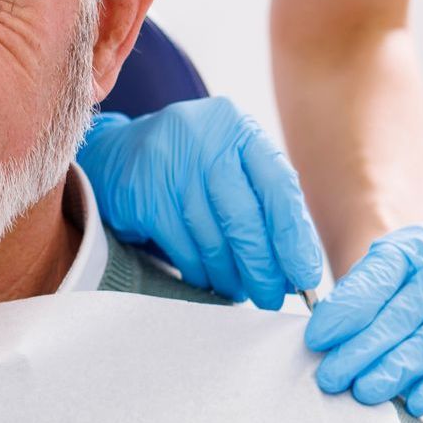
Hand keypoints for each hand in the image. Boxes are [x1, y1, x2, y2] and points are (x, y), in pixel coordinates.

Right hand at [77, 96, 324, 309]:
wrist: (117, 154)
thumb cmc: (190, 165)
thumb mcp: (230, 161)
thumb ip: (263, 199)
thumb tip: (297, 264)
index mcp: (238, 126)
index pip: (278, 185)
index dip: (294, 236)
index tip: (305, 275)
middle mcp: (204, 138)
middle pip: (244, 216)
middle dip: (262, 266)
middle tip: (272, 297)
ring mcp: (169, 163)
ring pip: (212, 236)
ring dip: (230, 274)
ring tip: (240, 291)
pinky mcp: (142, 193)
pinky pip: (182, 246)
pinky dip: (199, 271)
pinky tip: (209, 280)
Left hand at [306, 225, 422, 414]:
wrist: (422, 275)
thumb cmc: (383, 282)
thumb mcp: (360, 275)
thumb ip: (348, 301)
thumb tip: (324, 343)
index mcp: (409, 246)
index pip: (376, 280)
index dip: (347, 311)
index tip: (316, 339)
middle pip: (403, 315)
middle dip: (363, 350)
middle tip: (332, 377)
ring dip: (397, 371)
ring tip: (364, 392)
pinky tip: (416, 403)